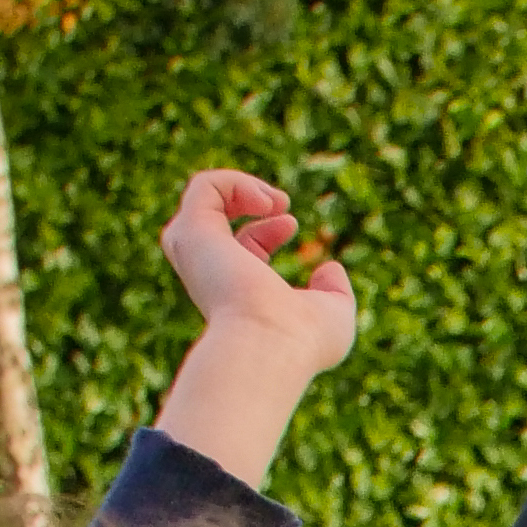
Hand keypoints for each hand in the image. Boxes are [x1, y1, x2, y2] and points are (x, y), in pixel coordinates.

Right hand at [159, 170, 358, 376]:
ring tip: (274, 199)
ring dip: (238, 184)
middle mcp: (210, 273)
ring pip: (200, 198)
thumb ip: (334, 292)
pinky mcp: (192, 233)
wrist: (270, 345)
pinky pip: (204, 186)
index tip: (291, 223)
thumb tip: (329, 268)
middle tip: (281, 203)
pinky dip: (236, 181)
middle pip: (212, 221)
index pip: (241, 247)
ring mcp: (197, 253)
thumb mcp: (333, 315)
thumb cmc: (302, 341)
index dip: (268, 229)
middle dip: (244, 197)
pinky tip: (265, 201)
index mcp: (236, 292)